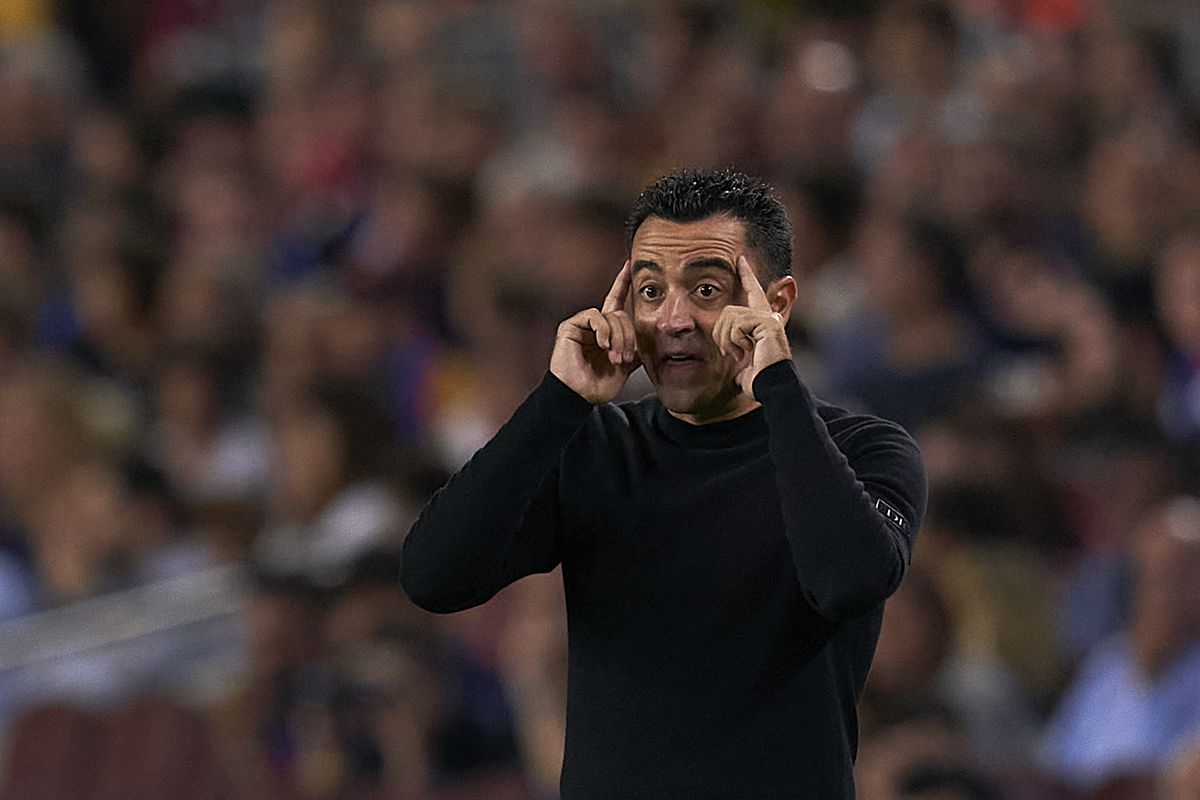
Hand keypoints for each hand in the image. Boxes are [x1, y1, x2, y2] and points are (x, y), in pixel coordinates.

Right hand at [550, 261, 639, 403]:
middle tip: (624, 358)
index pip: (617, 301)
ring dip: (617, 338)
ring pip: (611, 316)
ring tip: (615, 357)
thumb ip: (636, 350)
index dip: (623, 283)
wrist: (579, 396)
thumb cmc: (598, 385)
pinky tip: (603, 345)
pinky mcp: (571, 326)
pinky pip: (594, 316)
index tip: (630, 266)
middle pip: (621, 315)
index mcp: (607, 330)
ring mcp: (582, 324)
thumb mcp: (625, 367)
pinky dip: (603, 330)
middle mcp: (595, 324)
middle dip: (627, 337)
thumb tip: (654, 341)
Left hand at [713, 256, 790, 399]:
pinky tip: (746, 352)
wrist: (771, 388)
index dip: (747, 276)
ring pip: (729, 317)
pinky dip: (735, 341)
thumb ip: (737, 354)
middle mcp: (768, 317)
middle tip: (731, 353)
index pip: (753, 294)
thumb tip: (734, 363)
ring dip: (727, 340)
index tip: (741, 260)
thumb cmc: (759, 381)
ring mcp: (768, 319)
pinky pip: (737, 324)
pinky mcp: (766, 323)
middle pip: (728, 310)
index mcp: (763, 323)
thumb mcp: (742, 365)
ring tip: (739, 355)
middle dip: (721, 334)